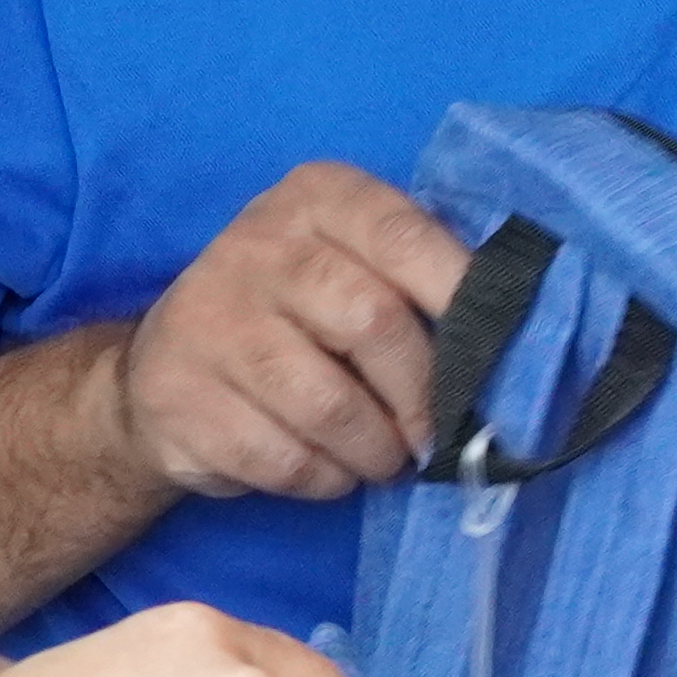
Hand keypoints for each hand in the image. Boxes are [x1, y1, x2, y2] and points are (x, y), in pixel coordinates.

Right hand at [105, 163, 473, 504]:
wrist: (166, 367)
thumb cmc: (295, 314)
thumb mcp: (352, 264)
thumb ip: (420, 282)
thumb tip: (509, 347)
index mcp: (316, 198)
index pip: (405, 237)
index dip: (463, 299)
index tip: (497, 354)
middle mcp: (258, 246)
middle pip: (374, 323)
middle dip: (422, 395)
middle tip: (437, 431)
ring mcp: (211, 321)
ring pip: (331, 406)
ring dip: (377, 450)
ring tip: (384, 454)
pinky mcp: (182, 399)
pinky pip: (288, 460)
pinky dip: (327, 478)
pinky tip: (327, 465)